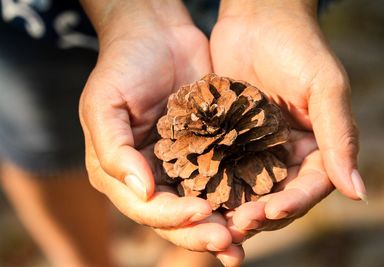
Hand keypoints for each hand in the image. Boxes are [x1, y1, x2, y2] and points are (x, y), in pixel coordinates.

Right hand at [79, 1, 242, 264]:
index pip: (146, 208)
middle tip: (230, 244)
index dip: (173, 216)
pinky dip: (235, 198)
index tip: (203, 213)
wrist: (156, 35)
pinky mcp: (206, 152)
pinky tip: (255, 209)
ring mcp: (179, 167)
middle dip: (201, 232)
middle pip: (174, 218)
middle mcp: (150, 177)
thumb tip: (142, 190)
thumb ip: (114, 151)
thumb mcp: (104, 105)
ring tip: (244, 240)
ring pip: (200, 206)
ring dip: (221, 226)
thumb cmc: (123, 66)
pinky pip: (220, 180)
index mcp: (121, 173)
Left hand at [211, 0, 365, 239]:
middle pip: (277, 195)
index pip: (310, 186)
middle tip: (236, 225)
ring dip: (233, 206)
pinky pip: (221, 167)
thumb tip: (358, 191)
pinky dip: (213, 184)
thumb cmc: (297, 45)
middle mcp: (286, 152)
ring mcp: (254, 147)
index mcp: (316, 145)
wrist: (256, 18)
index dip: (294, 202)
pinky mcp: (227, 138)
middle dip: (259, 213)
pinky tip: (197, 195)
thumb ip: (339, 136)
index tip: (271, 212)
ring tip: (215, 220)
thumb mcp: (324, 87)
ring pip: (247, 188)